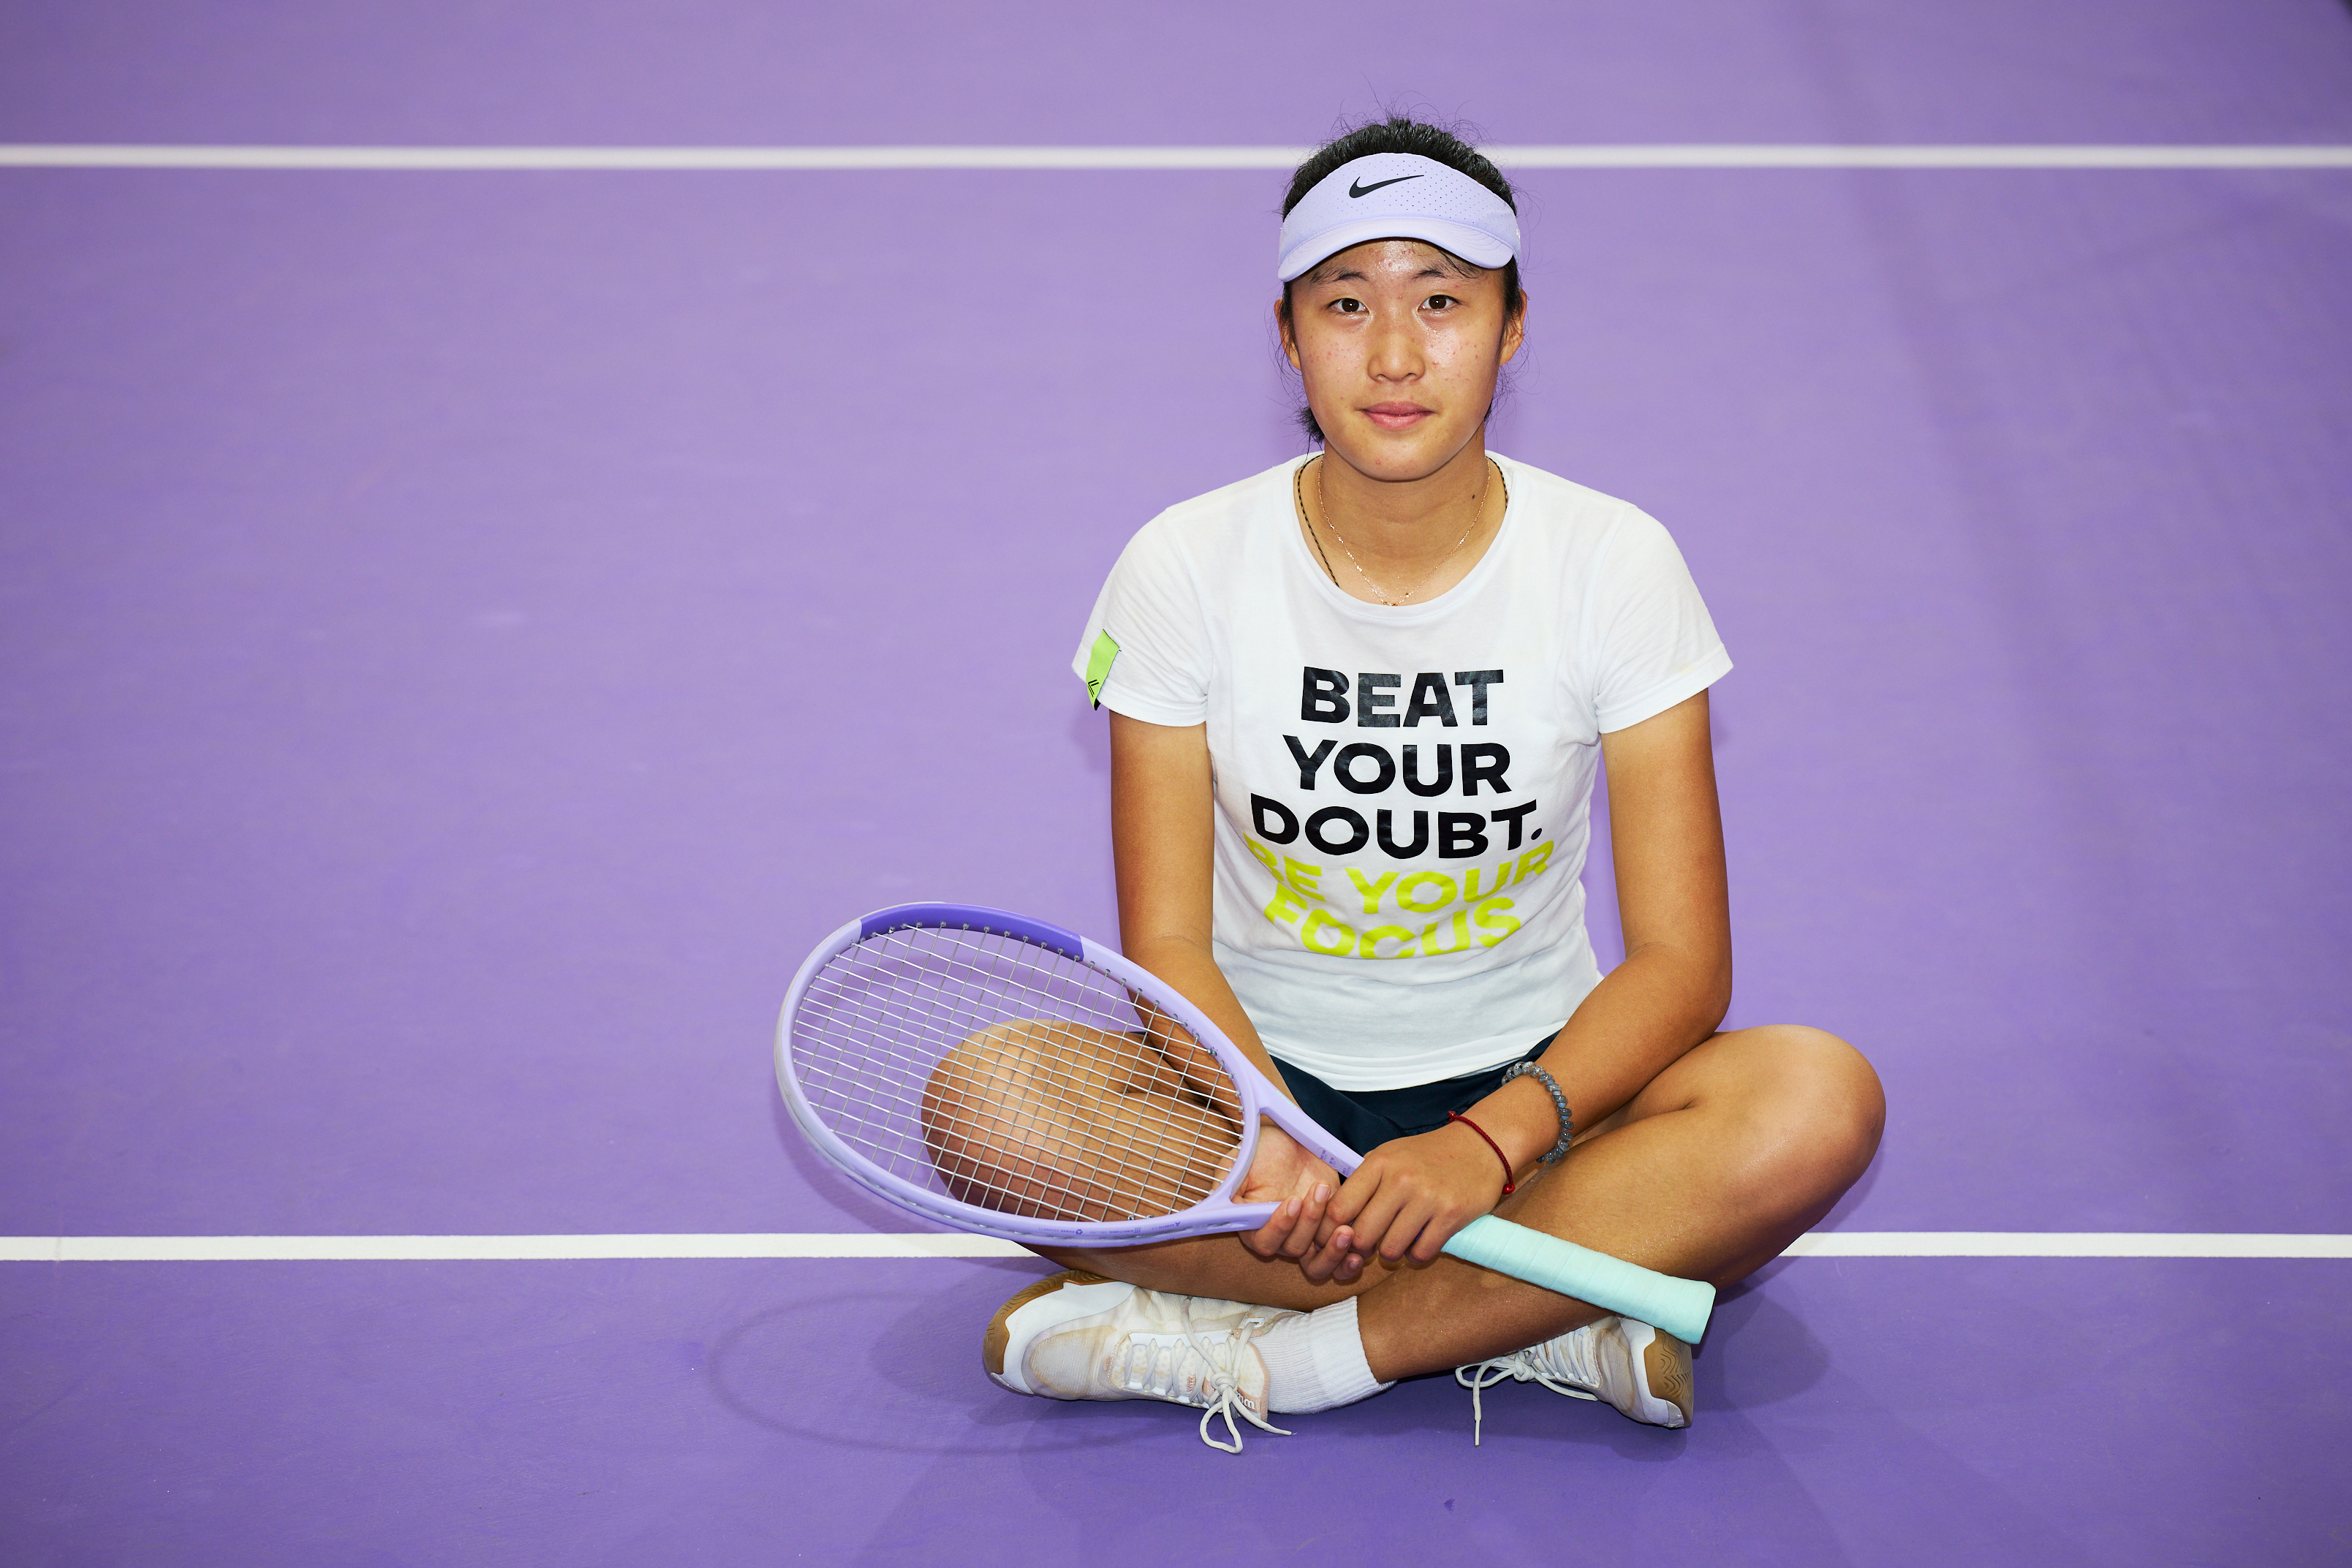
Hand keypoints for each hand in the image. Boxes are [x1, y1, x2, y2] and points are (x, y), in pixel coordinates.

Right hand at [1235, 1122, 1342, 1266]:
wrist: (1292, 1139)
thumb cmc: (1262, 1147)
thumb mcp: (1239, 1159)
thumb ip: (1228, 1181)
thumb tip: (1221, 1199)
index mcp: (1253, 1224)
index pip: (1263, 1241)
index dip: (1279, 1227)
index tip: (1293, 1201)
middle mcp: (1279, 1236)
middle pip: (1293, 1250)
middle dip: (1308, 1225)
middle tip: (1320, 1195)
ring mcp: (1305, 1236)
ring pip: (1315, 1261)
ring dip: (1331, 1249)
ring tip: (1346, 1231)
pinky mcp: (1327, 1232)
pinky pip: (1336, 1261)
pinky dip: (1345, 1264)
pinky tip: (1357, 1256)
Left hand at [1310, 1122, 1509, 1275]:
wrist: (1479, 1146)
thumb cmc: (1427, 1155)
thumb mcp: (1389, 1155)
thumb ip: (1362, 1183)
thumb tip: (1333, 1219)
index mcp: (1379, 1163)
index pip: (1339, 1209)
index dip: (1331, 1231)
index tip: (1338, 1238)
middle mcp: (1400, 1180)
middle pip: (1361, 1235)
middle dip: (1362, 1247)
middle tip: (1371, 1244)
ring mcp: (1427, 1198)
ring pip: (1390, 1249)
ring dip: (1392, 1253)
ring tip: (1398, 1241)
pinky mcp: (1451, 1216)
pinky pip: (1421, 1253)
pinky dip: (1417, 1254)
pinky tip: (1421, 1241)